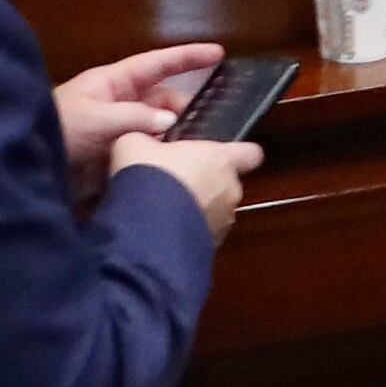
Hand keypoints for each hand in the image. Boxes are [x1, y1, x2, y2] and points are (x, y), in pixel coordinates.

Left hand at [57, 42, 222, 207]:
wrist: (25, 168)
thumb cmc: (55, 133)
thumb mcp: (95, 120)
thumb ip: (136, 117)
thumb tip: (172, 119)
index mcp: (112, 84)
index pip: (156, 64)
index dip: (187, 57)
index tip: (218, 53)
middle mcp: (118, 103)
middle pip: (163, 99)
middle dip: (186, 107)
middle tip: (212, 121)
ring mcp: (117, 129)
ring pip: (158, 126)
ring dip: (175, 135)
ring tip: (200, 146)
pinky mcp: (115, 154)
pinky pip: (148, 149)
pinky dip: (162, 154)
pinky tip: (178, 163)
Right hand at [111, 134, 254, 241]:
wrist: (147, 226)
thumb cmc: (150, 177)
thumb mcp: (135, 145)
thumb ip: (145, 141)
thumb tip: (139, 142)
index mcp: (222, 159)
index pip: (250, 153)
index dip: (239, 153)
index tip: (227, 154)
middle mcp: (230, 190)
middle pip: (226, 184)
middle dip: (203, 184)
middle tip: (174, 183)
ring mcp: (223, 221)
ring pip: (214, 211)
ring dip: (193, 210)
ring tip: (162, 210)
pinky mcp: (211, 245)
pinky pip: (200, 234)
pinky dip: (185, 232)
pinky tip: (159, 230)